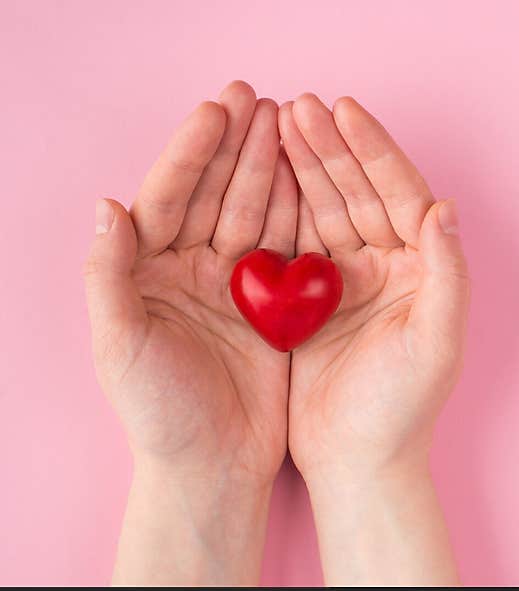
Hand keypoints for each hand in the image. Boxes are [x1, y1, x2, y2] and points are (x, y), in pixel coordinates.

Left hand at [85, 81, 298, 583]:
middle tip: (263, 100)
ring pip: (254, 213)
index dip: (192, 153)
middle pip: (214, 194)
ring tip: (293, 124)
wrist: (213, 465)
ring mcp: (234, 285)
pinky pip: (287, 249)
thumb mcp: (120, 345)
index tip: (219, 111)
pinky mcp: (272, 305)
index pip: (168, 197)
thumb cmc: (159, 413)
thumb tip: (107, 206)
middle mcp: (189, 270)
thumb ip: (108, 276)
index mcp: (148, 272)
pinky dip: (300, 214)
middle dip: (238, 147)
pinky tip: (314, 180)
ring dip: (272, 169)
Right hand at [278, 94, 468, 583]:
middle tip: (300, 105)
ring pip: (325, 210)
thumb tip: (446, 208)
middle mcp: (388, 267)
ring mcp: (347, 281)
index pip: (401, 195)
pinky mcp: (309, 300)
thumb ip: (448, 274)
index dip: (375, 152)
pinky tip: (261, 174)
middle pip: (360, 193)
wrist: (356, 462)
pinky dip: (280, 207)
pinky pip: (294, 242)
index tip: (346, 111)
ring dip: (304, 167)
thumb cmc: (402, 409)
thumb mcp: (435, 342)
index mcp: (422, 270)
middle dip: (332, 149)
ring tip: (277, 123)